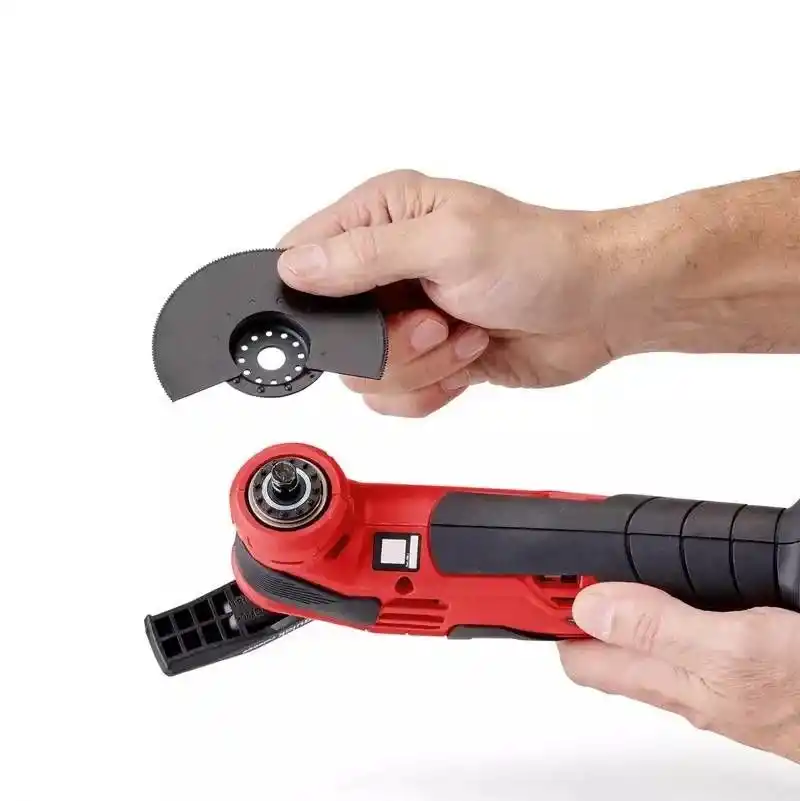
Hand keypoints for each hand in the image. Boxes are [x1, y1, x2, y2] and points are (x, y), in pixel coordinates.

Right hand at [277, 170, 620, 416]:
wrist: (596, 306)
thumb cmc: (540, 258)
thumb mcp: (449, 243)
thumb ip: (366, 256)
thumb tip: (298, 268)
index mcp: (383, 217)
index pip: (302, 255)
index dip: (308, 294)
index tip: (351, 314)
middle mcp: (387, 267)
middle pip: (331, 330)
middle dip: (385, 343)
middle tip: (433, 321)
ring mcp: (406, 316)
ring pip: (364, 372)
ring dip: (419, 365)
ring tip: (462, 333)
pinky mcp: (427, 356)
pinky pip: (395, 395)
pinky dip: (432, 388)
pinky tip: (468, 356)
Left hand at [559, 583, 799, 762]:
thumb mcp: (731, 648)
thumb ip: (657, 627)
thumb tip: (589, 605)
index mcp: (665, 677)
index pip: (577, 652)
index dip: (544, 617)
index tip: (522, 582)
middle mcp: (676, 679)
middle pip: (598, 645)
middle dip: (569, 605)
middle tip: (549, 565)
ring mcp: (703, 673)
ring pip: (635, 638)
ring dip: (609, 602)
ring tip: (591, 567)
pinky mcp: (731, 662)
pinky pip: (676, 634)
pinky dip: (656, 604)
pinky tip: (665, 585)